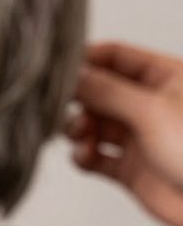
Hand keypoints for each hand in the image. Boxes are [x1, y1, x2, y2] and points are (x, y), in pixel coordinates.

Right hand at [66, 41, 182, 225]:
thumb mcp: (152, 111)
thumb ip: (105, 90)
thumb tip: (70, 74)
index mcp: (166, 78)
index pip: (115, 56)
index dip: (85, 60)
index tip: (59, 71)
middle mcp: (150, 106)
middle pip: (98, 91)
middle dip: (78, 99)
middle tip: (64, 106)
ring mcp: (140, 137)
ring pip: (93, 124)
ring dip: (78, 128)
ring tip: (81, 135)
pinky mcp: (132, 169)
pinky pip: (96, 157)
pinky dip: (84, 156)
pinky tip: (86, 156)